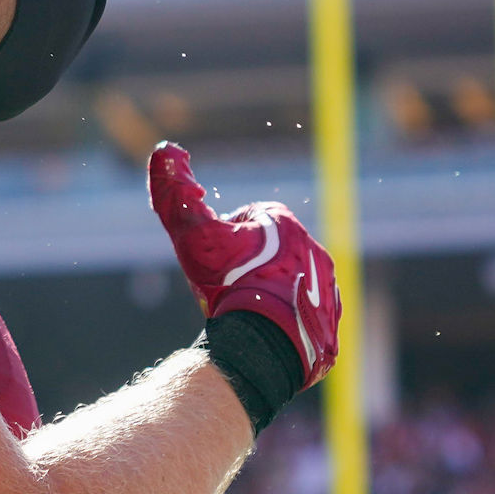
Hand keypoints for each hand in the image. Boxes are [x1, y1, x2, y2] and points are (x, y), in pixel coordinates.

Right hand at [147, 143, 339, 427]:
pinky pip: (305, 316)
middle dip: (248, 266)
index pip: (251, 219)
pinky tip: (264, 331)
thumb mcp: (193, 235)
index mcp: (286, 225)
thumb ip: (175, 193)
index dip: (226, 237)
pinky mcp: (330, 323)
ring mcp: (327, 289)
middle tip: (225, 289)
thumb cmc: (227, 285)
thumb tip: (164, 148)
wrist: (261, 345)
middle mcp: (314, 250)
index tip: (214, 261)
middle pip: (271, 253)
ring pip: (290, 283)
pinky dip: (286, 321)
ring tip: (244, 312)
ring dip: (269, 292)